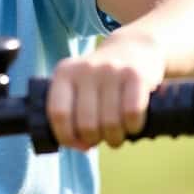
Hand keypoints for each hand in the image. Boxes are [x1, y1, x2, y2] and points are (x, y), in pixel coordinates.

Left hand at [47, 35, 165, 149]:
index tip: (79, 144)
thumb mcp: (79, 85)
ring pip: (110, 123)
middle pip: (86, 124)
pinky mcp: (135, 75)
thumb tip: (82, 146)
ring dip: (115, 138)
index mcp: (64, 73)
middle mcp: (86, 69)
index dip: (67, 137)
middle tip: (102, 137)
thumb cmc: (102, 79)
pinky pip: (131, 114)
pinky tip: (133, 124)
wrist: (135, 47)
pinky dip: (133, 127)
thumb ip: (72, 113)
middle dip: (95, 140)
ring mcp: (111, 70)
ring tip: (117, 134)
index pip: (58, 114)